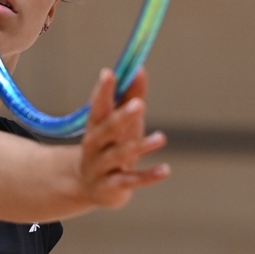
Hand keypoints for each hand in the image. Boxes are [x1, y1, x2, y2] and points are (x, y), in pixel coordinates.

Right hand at [78, 68, 168, 208]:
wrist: (88, 185)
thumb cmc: (110, 144)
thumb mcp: (120, 121)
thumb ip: (130, 95)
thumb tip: (139, 68)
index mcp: (95, 124)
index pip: (97, 105)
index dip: (103, 90)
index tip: (109, 73)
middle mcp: (94, 144)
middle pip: (107, 129)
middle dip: (122, 116)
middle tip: (140, 104)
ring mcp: (101, 166)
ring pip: (120, 154)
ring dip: (140, 146)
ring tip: (161, 138)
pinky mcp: (112, 186)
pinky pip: (132, 180)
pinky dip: (148, 176)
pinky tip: (165, 170)